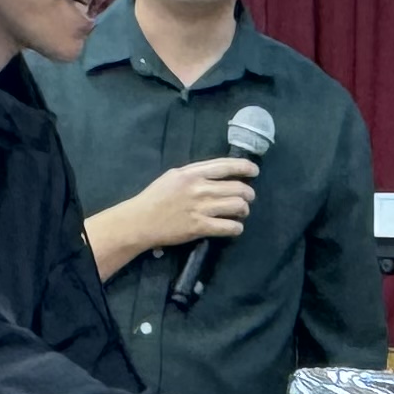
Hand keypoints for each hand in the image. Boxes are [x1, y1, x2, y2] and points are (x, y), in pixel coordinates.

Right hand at [89, 157, 258, 274]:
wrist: (140, 221)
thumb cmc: (155, 197)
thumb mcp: (173, 176)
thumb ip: (195, 173)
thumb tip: (219, 174)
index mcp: (192, 173)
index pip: (226, 166)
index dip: (244, 167)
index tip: (254, 171)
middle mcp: (199, 188)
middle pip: (237, 188)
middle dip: (248, 194)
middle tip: (247, 198)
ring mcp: (200, 208)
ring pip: (238, 206)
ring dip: (244, 210)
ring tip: (240, 213)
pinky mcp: (200, 227)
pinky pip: (229, 227)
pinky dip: (236, 228)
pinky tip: (234, 227)